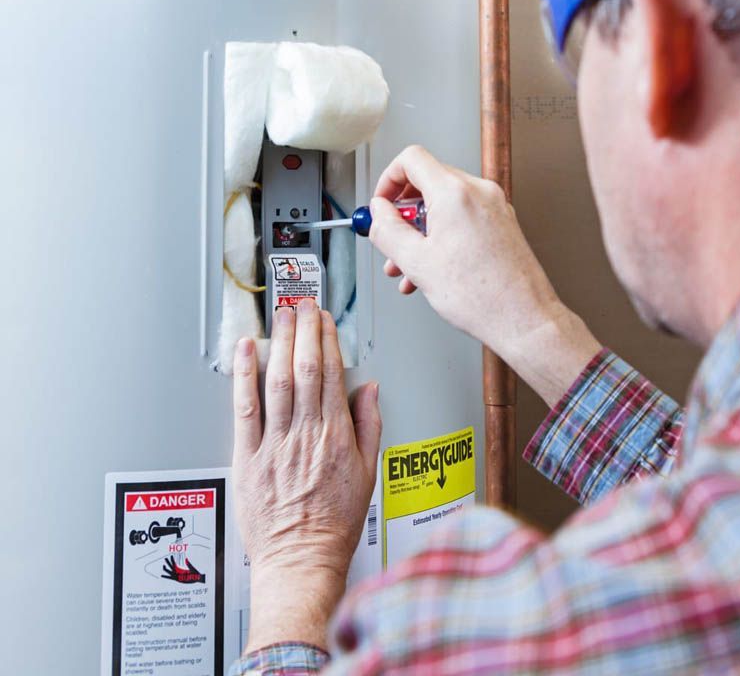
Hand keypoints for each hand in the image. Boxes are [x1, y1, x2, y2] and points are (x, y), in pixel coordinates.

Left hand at [232, 301, 380, 651]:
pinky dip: (245, 376)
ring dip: (280, 343)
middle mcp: (306, 434)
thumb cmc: (335, 524)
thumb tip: (369, 389)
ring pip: (278, 381)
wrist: (301, 561)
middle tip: (301, 304)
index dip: (327, 339)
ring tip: (281, 315)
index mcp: (337, 436)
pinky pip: (245, 409)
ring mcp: (275, 444)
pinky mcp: (248, 458)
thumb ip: (369, 426)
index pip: (332, 373)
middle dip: (304, 330)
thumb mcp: (368, 473)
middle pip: (305, 369)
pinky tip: (247, 351)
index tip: (324, 318)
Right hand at [369, 146, 599, 404]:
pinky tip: (432, 268)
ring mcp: (494, 206)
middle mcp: (478, 191)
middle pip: (428, 181)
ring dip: (421, 230)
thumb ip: (388, 230)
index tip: (382, 203)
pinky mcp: (503, 222)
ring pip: (445, 204)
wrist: (524, 318)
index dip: (388, 179)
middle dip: (404, 212)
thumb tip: (377, 213)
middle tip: (391, 237)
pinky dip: (444, 235)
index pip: (412, 159)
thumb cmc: (482, 296)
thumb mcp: (416, 262)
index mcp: (455, 193)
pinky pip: (464, 217)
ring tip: (408, 264)